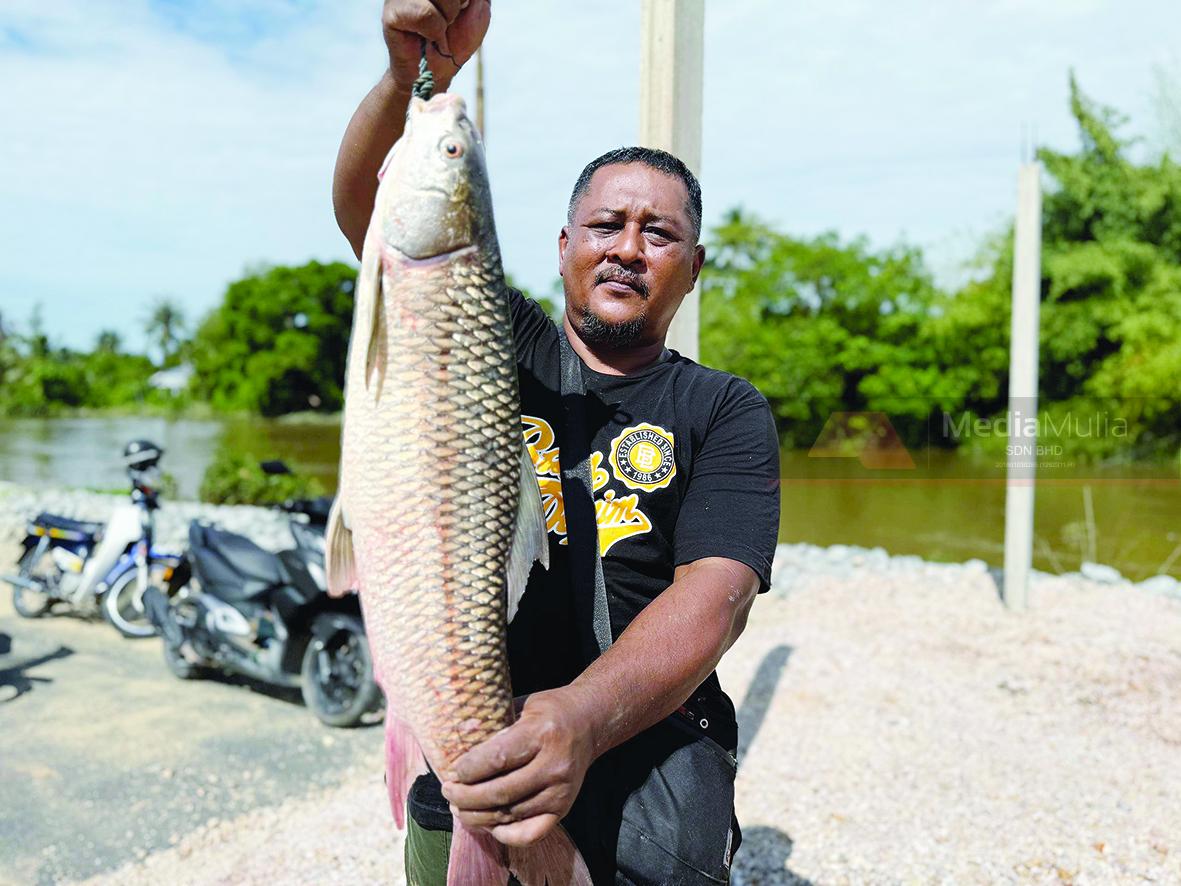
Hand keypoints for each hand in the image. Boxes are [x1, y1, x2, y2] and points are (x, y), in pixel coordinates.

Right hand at [381, 0, 490, 92]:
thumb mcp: (477, 13)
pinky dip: (434, 31)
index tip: (461, 8)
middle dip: (456, 8)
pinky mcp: (391, 11)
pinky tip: (427, 37)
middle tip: (448, 23)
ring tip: (437, 31)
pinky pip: (423, 14)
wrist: (434, 73)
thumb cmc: (455, 41)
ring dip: (445, 20)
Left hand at [441, 688, 595, 846]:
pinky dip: (505, 835)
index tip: (452, 771)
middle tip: (448, 791)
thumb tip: (457, 746)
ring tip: (459, 807)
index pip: (497, 759)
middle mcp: (553, 766)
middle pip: (500, 792)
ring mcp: (560, 791)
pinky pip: (531, 834)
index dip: (468, 769)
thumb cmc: (550, 710)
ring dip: (477, 816)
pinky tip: (488, 825)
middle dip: (465, 796)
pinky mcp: (564, 808)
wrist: (589, 722)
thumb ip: (496, 727)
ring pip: (510, 815)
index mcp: (542, 733)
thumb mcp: (523, 706)